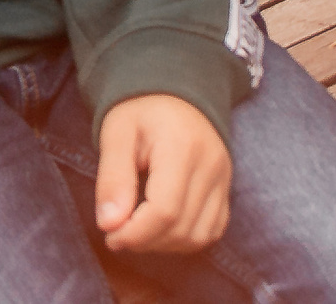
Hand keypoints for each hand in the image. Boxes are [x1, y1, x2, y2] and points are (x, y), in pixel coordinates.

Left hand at [95, 93, 231, 253]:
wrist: (174, 92)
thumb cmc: (140, 111)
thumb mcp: (116, 134)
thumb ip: (112, 179)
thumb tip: (108, 224)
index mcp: (181, 146)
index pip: (164, 211)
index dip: (135, 234)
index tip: (110, 234)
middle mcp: (210, 165)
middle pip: (181, 228)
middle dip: (145, 241)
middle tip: (117, 232)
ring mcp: (223, 178)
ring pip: (198, 236)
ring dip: (164, 244)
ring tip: (138, 229)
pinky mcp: (226, 188)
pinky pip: (212, 230)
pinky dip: (185, 239)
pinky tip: (161, 228)